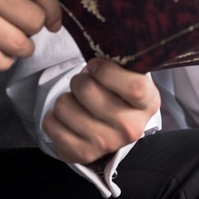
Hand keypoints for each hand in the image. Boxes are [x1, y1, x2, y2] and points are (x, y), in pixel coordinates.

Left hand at [42, 58, 160, 164]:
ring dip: (65, 98)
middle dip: (79, 79)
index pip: (133, 86)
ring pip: (64, 105)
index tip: (95, 65)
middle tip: (85, 83)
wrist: (114, 129)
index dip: (107, 70)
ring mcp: (105, 144)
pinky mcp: (80, 154)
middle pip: (88, 90)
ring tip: (77, 102)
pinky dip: (53, 116)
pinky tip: (68, 117)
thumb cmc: (120, 93)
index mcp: (148, 103)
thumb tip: (98, 44)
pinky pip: (50, 123)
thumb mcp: (131, 76)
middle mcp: (130, 128)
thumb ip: (121, 62)